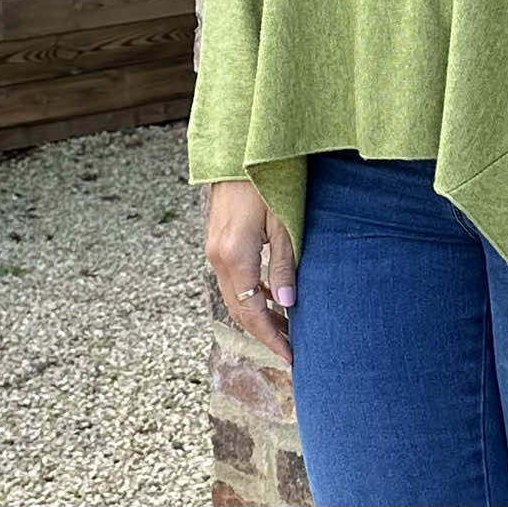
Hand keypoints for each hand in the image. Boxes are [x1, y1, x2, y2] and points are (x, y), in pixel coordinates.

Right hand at [204, 179, 295, 368]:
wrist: (238, 150)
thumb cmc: (268, 180)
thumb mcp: (284, 222)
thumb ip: (283, 264)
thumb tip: (286, 306)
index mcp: (235, 256)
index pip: (251, 313)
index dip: (271, 338)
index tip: (291, 357)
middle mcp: (218, 257)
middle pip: (239, 310)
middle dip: (264, 333)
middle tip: (292, 349)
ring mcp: (214, 249)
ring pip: (234, 296)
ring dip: (257, 315)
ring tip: (286, 328)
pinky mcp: (217, 240)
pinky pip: (232, 279)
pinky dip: (250, 294)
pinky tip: (270, 296)